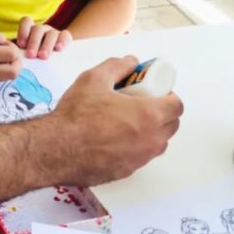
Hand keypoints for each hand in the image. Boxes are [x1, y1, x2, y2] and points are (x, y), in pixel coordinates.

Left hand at [15, 16, 72, 58]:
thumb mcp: (26, 55)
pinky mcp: (65, 38)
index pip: (26, 22)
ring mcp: (54, 33)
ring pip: (51, 34)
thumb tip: (13, 58)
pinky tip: (58, 48)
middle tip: (31, 55)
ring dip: (46, 45)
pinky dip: (62, 41)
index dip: (23, 31)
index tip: (21, 45)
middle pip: (37, 29)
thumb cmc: (35, 58)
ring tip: (43, 56)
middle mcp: (42, 30)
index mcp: (31, 30)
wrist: (56, 61)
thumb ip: (20, 54)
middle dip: (33, 42)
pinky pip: (65, 35)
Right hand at [49, 56, 183, 185]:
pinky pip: (139, 157)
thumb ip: (117, 66)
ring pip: (156, 143)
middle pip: (171, 126)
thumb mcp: (93, 79)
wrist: (56, 149)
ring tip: (124, 122)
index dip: (168, 96)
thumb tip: (131, 61)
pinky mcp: (127, 171)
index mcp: (149, 115)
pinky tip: (111, 139)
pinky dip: (133, 147)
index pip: (176, 105)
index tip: (154, 92)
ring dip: (149, 131)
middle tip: (140, 104)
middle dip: (161, 113)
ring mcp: (140, 159)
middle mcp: (151, 139)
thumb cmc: (77, 114)